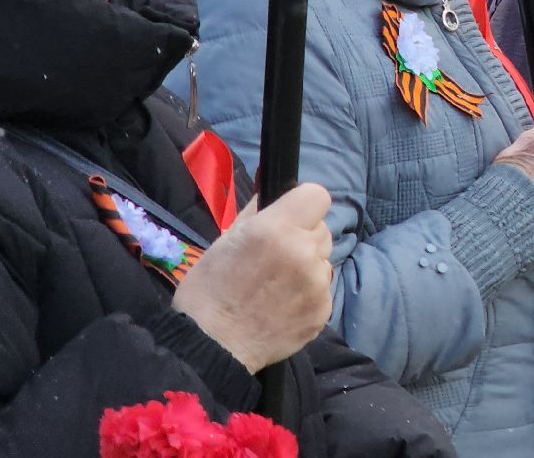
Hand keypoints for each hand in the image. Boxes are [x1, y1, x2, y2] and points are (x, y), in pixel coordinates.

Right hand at [174, 183, 334, 373]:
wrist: (211, 345)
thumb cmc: (209, 290)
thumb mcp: (227, 240)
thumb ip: (258, 211)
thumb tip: (276, 188)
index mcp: (276, 229)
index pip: (317, 195)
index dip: (303, 205)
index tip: (290, 217)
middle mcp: (302, 252)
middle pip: (322, 228)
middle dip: (304, 237)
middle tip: (276, 257)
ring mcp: (316, 284)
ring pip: (324, 259)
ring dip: (308, 266)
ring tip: (276, 285)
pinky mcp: (323, 310)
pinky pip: (323, 289)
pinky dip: (308, 294)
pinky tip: (282, 306)